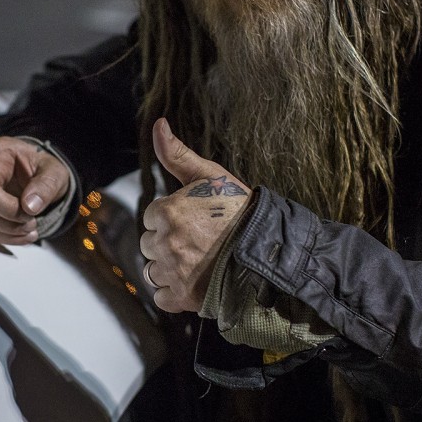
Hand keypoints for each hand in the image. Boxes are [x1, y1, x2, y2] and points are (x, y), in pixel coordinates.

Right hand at [0, 137, 70, 244]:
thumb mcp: (54, 172)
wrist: (41, 185)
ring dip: (7, 227)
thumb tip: (30, 206)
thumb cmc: (42, 171)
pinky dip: (9, 238)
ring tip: (32, 225)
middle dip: (5, 209)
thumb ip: (45, 185)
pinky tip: (27, 233)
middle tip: (30, 215)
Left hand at [141, 118, 250, 312]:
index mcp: (168, 212)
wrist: (270, 249)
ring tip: (199, 261)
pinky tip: (194, 281)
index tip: (195, 220)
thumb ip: (177, 153)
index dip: (172, 218)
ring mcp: (173, 271)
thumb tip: (157, 124)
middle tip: (200, 241)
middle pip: (150, 244)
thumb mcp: (209, 175)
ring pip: (153, 270)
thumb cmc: (240, 209)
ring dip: (170, 267)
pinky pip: (161, 296)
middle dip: (169, 242)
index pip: (153, 216)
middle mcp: (166, 242)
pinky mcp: (182, 297)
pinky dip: (173, 292)